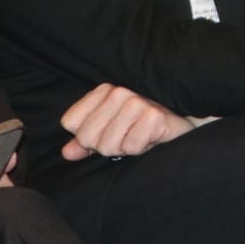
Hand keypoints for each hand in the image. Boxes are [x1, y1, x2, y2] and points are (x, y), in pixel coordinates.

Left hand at [60, 84, 195, 161]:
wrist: (177, 130)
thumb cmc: (140, 131)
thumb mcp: (108, 135)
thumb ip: (85, 142)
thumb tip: (67, 152)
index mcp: (103, 91)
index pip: (70, 122)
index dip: (85, 137)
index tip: (106, 133)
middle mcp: (118, 91)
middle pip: (87, 136)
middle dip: (104, 146)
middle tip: (125, 138)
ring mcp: (137, 102)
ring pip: (108, 144)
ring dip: (123, 148)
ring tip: (137, 138)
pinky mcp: (153, 116)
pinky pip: (130, 146)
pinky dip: (139, 149)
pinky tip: (149, 139)